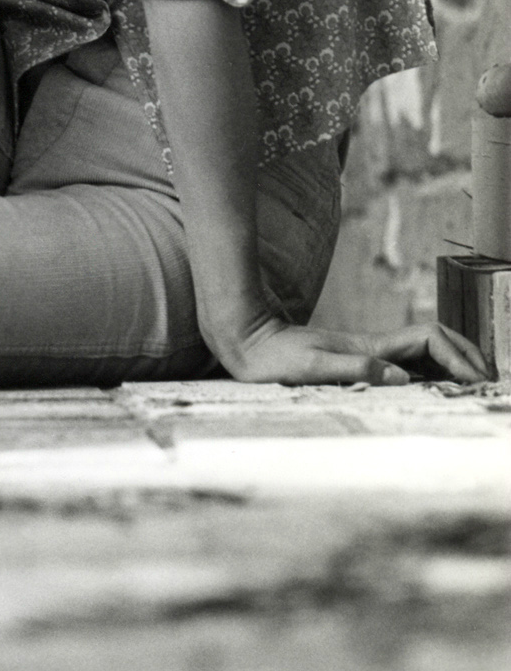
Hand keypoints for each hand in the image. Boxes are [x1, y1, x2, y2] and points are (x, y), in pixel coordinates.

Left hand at [219, 312, 489, 385]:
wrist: (244, 338)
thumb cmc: (270, 356)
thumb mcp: (310, 367)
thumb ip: (355, 369)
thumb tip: (401, 377)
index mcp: (369, 347)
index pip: (428, 340)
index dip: (458, 355)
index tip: (478, 379)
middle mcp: (374, 348)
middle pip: (435, 342)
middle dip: (467, 356)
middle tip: (491, 382)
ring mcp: (368, 354)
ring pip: (424, 354)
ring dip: (454, 365)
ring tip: (477, 388)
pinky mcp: (357, 363)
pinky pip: (406, 367)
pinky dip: (432, 375)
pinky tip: (438, 393)